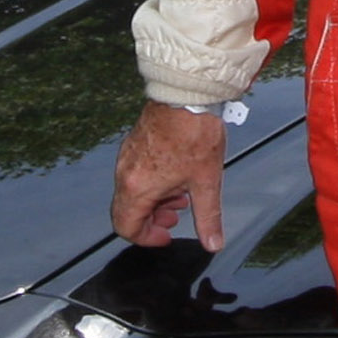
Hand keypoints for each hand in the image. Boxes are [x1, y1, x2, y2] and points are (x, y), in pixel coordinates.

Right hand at [111, 100, 227, 250]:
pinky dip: (152, 183)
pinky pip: (134, 174)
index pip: (126, 227)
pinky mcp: (133, 144)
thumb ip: (209, 218)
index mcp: (138, 187)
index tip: (165, 235)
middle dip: (152, 219)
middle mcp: (125, 173)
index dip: (146, 238)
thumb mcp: (206, 183)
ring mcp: (127, 157)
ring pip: (132, 192)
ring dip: (154, 201)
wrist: (186, 95)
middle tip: (175, 216)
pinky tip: (176, 176)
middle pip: (127, 211)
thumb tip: (212, 242)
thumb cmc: (193, 133)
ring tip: (180, 196)